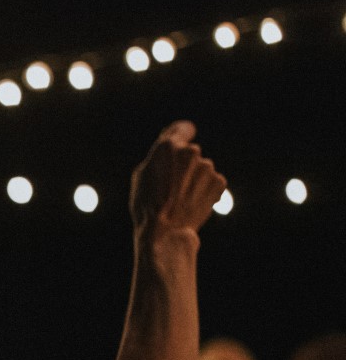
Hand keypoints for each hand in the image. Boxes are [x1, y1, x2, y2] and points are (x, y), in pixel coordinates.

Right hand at [129, 121, 226, 242]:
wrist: (165, 231)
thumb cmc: (147, 205)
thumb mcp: (141, 175)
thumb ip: (157, 157)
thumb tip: (169, 151)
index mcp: (168, 146)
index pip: (183, 128)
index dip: (182, 134)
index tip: (185, 138)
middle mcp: (191, 152)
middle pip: (190, 153)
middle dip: (184, 165)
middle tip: (172, 186)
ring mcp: (207, 166)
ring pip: (201, 169)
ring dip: (194, 179)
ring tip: (180, 199)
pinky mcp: (219, 182)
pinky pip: (211, 182)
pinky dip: (204, 190)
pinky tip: (191, 203)